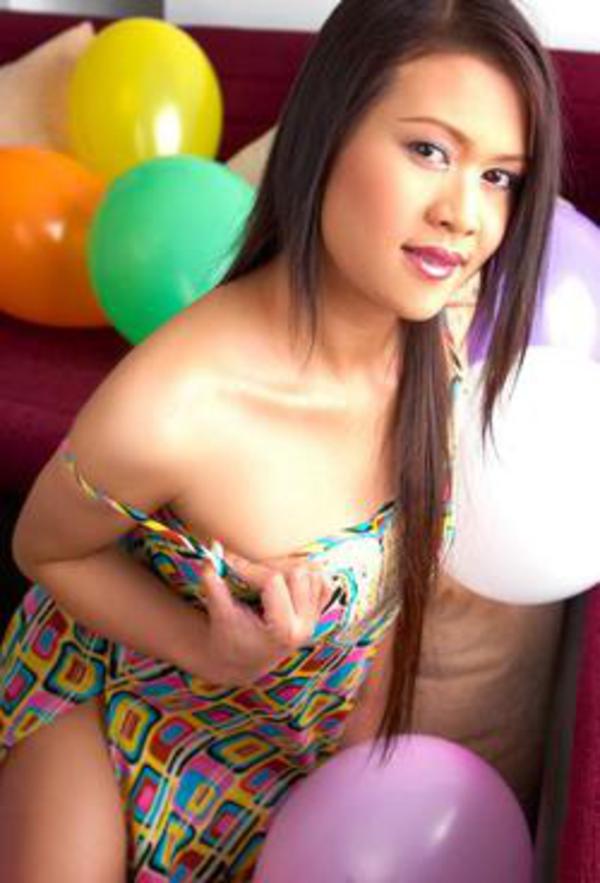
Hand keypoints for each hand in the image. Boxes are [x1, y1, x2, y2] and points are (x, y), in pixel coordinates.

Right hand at [188, 547, 333, 685]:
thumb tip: (210, 554)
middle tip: (247, 570)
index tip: (228, 562)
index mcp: (282, 631)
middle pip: (297, 572)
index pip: (273, 581)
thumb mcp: (219, 615)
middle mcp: (305, 625)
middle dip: (269, 565)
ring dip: (288, 566)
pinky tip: (285, 577)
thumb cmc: (228, 638)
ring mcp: (315, 618)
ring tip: (264, 574)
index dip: (249, 567)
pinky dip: (307, 572)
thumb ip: (213, 585)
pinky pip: (322, 580)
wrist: (243, 661)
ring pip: (312, 572)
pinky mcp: (318, 611)